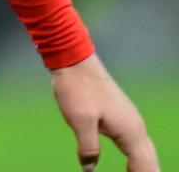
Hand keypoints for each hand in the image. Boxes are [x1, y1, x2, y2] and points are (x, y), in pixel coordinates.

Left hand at [52, 54, 159, 171]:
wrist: (75, 62)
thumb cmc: (77, 89)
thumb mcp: (80, 121)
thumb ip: (88, 147)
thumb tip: (89, 169)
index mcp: (130, 132)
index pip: (144, 166)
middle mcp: (136, 128)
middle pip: (150, 162)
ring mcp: (130, 122)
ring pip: (145, 153)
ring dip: (144, 169)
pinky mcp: (121, 118)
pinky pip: (136, 146)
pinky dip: (138, 160)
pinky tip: (132, 166)